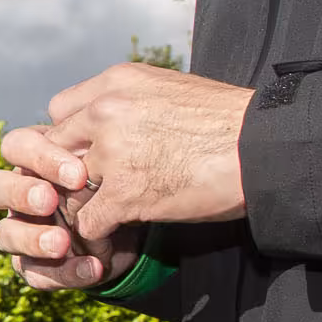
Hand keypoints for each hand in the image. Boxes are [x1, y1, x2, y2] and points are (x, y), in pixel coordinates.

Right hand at [0, 126, 134, 291]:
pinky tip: (93, 268)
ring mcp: (21, 230)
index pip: (16, 146)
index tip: (79, 174)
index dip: (39, 158)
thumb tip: (97, 129)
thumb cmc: (118, 182)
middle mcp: (18, 193)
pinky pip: (34, 272)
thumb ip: (100, 145)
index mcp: (33, 160)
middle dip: (20, 193)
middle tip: (49, 201)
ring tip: (62, 243)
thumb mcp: (113, 160)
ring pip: (4, 234)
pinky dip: (63, 272)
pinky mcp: (33, 266)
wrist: (134, 228)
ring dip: (32, 238)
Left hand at [43, 62, 251, 236]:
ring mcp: (111, 152)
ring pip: (65, 188)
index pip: (61, 109)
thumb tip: (124, 122)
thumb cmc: (232, 122)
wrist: (267, 147)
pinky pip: (87, 221)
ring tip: (95, 219)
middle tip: (84, 193)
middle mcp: (106, 111)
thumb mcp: (173, 91)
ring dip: (80, 206)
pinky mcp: (124, 193)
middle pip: (54, 148)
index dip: (70, 137)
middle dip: (66, 173)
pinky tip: (109, 238)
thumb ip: (136, 103)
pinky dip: (95, 235)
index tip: (86, 155)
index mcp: (118, 82)